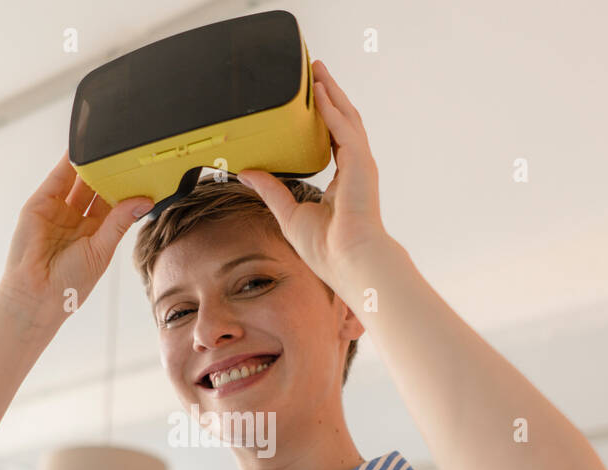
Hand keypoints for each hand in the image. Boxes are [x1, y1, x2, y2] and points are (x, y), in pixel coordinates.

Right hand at [0, 149, 152, 315]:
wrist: (37, 295)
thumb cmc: (69, 284)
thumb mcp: (101, 250)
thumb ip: (119, 222)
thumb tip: (144, 201)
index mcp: (95, 233)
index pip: (114, 204)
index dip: (127, 188)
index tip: (144, 171)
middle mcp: (76, 220)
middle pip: (96, 188)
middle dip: (110, 172)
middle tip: (129, 151)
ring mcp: (57, 210)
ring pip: (78, 180)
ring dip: (91, 163)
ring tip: (108, 143)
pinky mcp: (40, 204)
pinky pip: (57, 178)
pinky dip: (68, 162)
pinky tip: (82, 148)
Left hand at [237, 60, 388, 290]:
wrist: (349, 260)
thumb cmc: (327, 248)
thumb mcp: (289, 214)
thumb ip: (271, 190)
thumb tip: (247, 173)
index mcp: (343, 182)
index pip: (334, 141)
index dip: (324, 119)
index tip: (314, 100)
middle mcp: (354, 169)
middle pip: (342, 122)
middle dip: (330, 96)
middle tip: (317, 72)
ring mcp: (360, 165)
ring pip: (346, 119)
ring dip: (332, 93)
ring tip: (319, 72)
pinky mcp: (360, 163)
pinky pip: (344, 128)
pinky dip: (332, 110)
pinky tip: (321, 93)